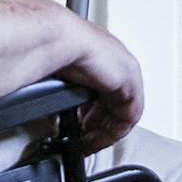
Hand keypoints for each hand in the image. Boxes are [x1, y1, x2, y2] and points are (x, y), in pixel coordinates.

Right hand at [61, 20, 144, 154]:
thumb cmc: (53, 45)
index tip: (78, 128)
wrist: (60, 38)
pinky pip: (129, 116)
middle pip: (113, 104)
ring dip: (104, 132)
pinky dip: (114, 132)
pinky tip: (98, 139)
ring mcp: (127, 72)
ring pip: (122, 112)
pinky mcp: (131, 84)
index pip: (102, 92)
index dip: (90, 114)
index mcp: (100, 56)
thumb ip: (62, 91)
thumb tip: (50, 113)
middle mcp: (116, 63)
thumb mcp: (59, 72)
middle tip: (82, 139)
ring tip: (88, 143)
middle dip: (96, 125)